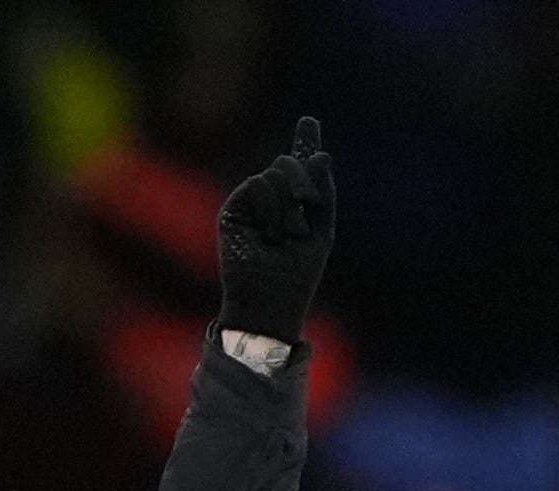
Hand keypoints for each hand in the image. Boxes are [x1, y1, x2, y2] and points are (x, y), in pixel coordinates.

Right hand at [215, 116, 336, 341]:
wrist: (270, 300)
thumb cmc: (298, 274)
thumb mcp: (322, 231)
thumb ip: (324, 193)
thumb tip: (322, 154)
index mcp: (296, 205)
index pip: (300, 167)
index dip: (304, 144)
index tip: (309, 121)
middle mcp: (272, 200)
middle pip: (290, 164)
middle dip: (304, 185)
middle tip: (305, 213)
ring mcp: (251, 203)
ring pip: (274, 174)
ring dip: (289, 207)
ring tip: (285, 237)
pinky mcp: (233, 209)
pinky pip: (257, 185)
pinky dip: (270, 209)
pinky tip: (270, 235)